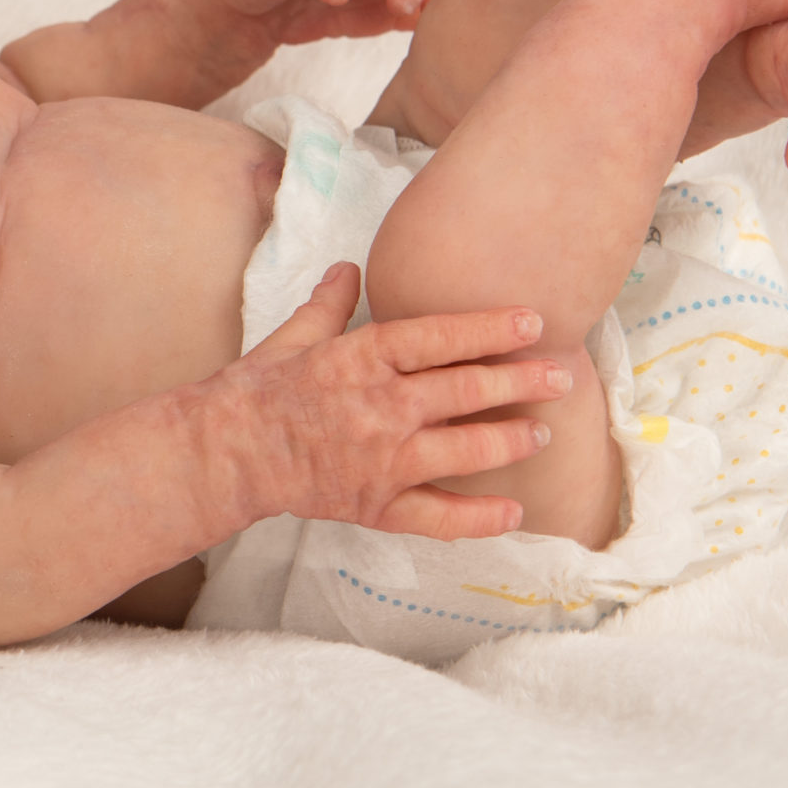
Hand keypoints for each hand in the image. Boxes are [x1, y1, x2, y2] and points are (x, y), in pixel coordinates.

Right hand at [184, 263, 562, 539]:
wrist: (227, 453)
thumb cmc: (256, 391)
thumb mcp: (293, 337)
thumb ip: (329, 305)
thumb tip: (347, 269)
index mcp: (364, 357)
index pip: (443, 335)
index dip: (493, 327)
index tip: (532, 320)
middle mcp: (383, 406)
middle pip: (469, 388)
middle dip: (523, 380)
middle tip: (560, 375)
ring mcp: (385, 459)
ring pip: (467, 449)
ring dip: (512, 439)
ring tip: (542, 431)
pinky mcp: (378, 505)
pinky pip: (439, 517)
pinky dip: (480, 518)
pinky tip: (515, 512)